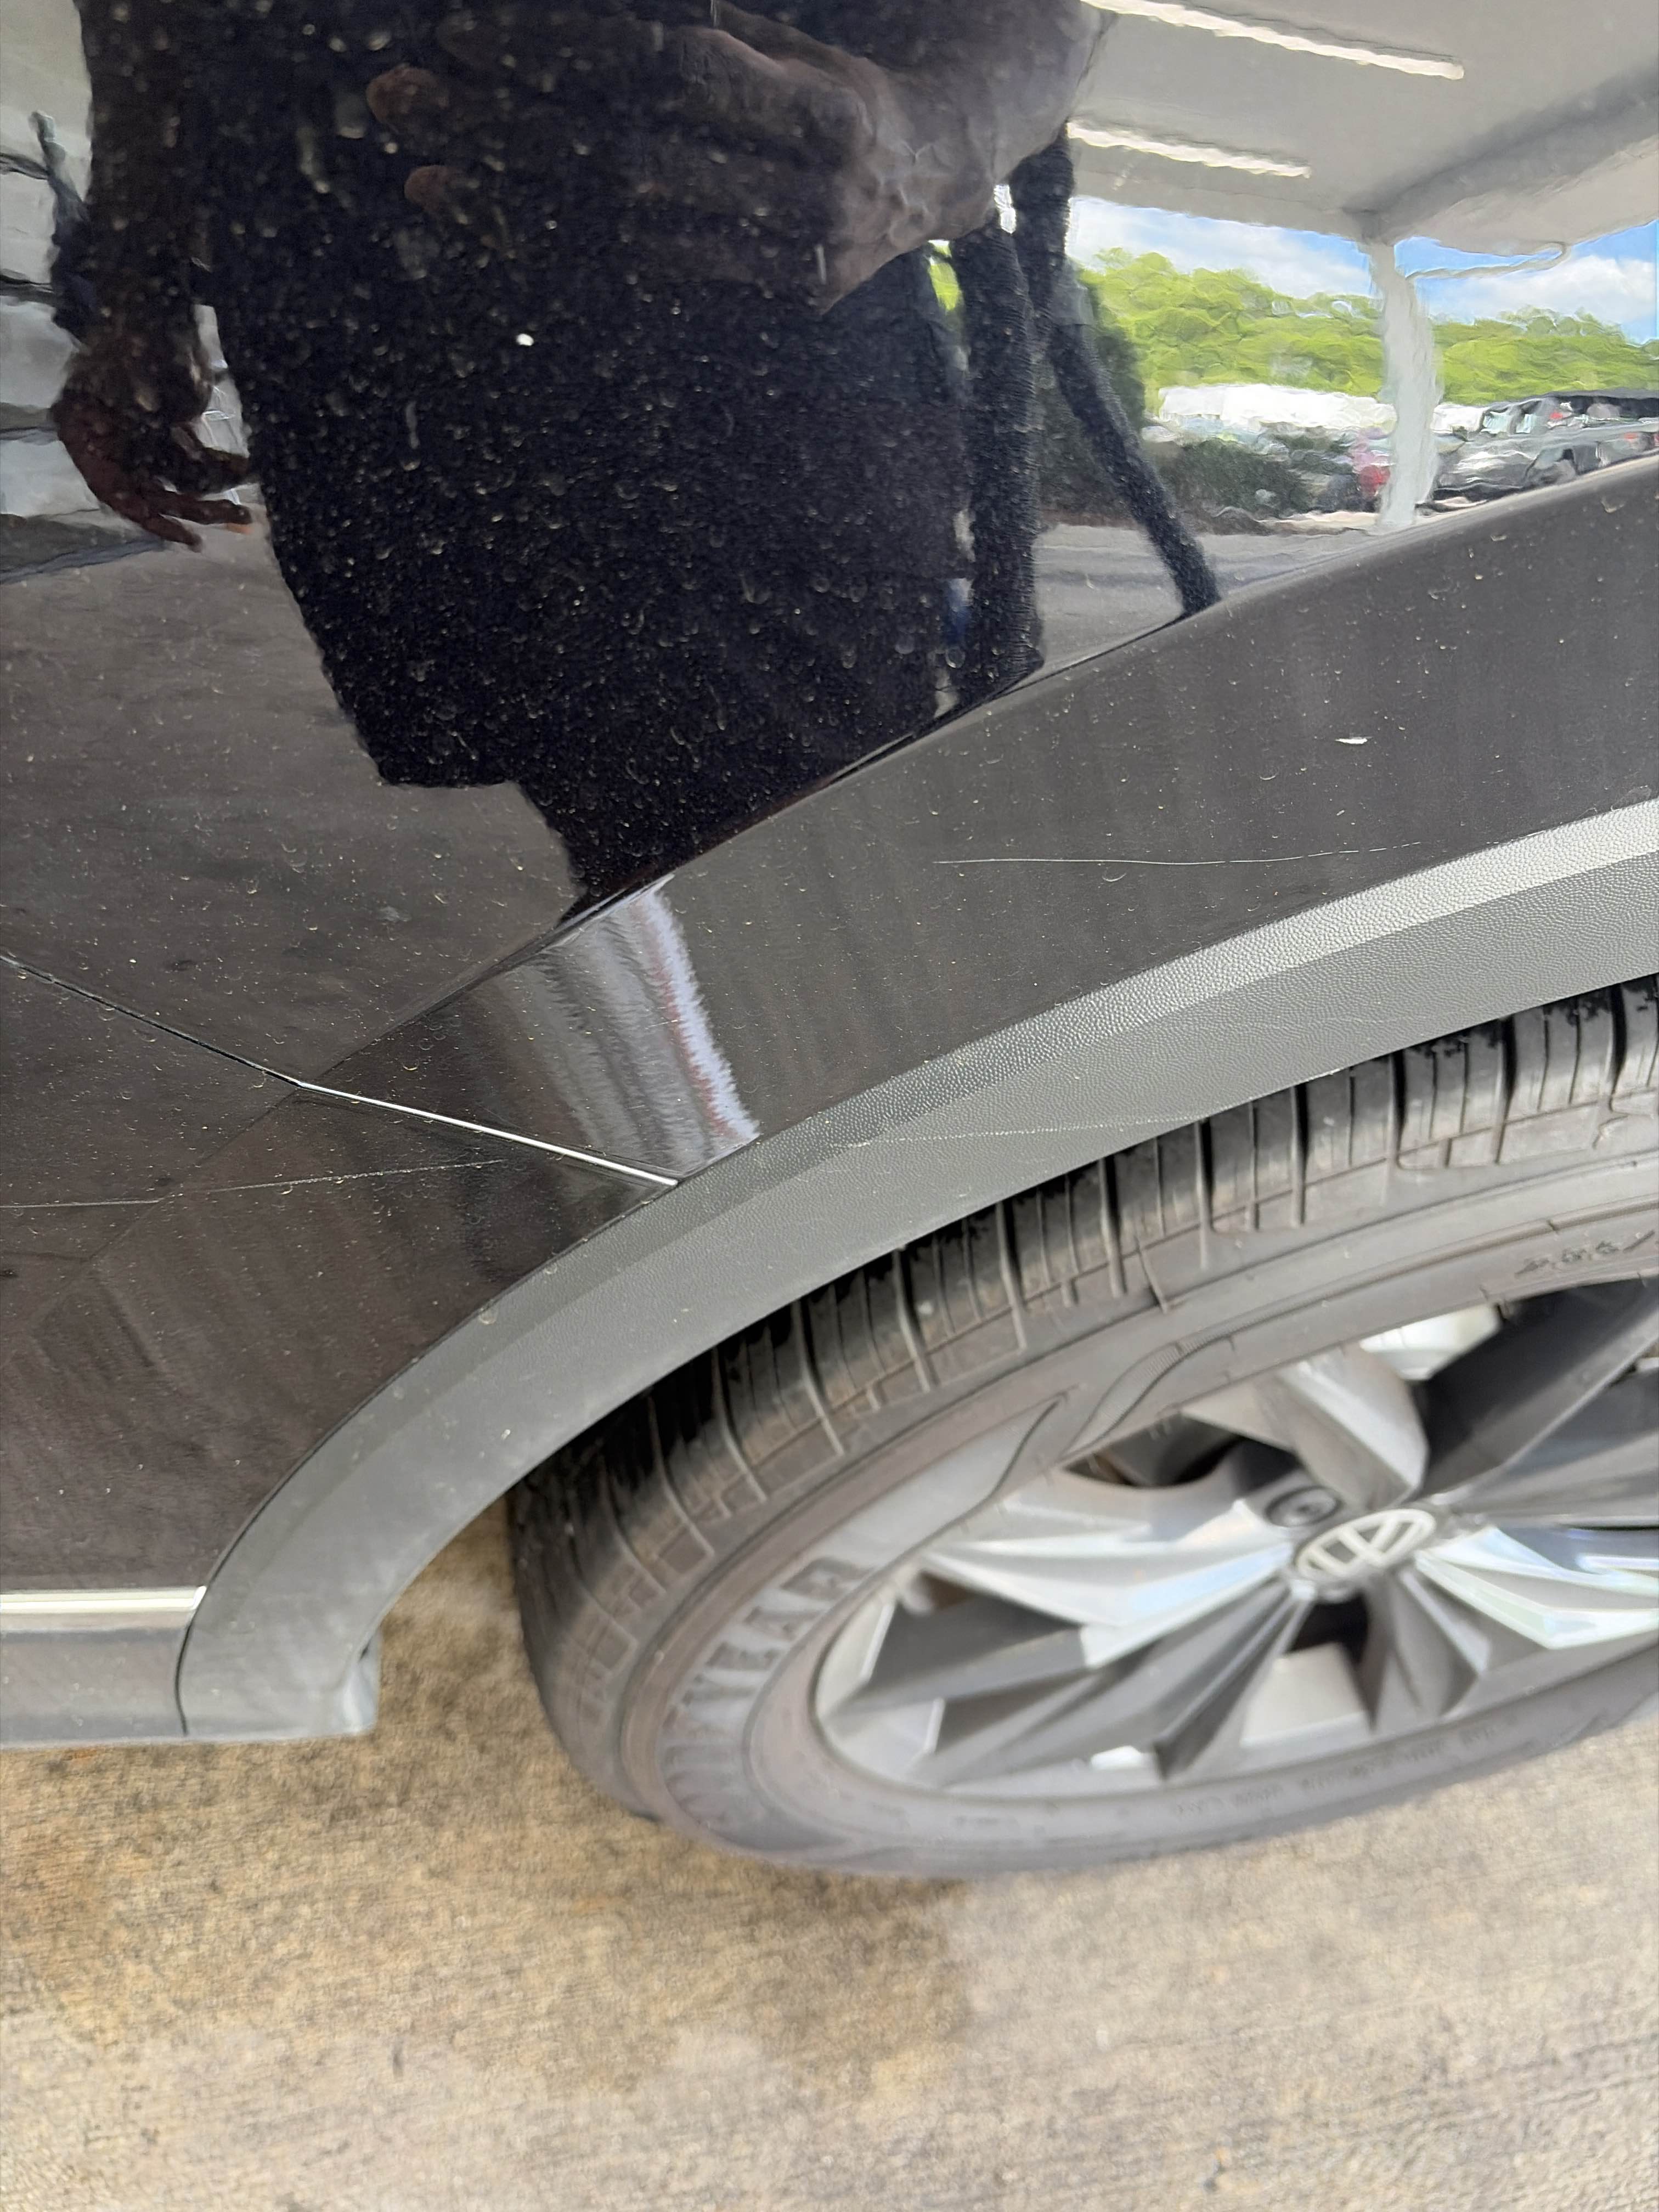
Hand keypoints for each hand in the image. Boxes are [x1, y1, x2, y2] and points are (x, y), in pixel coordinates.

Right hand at [53, 322, 250, 547]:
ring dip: (213, 491)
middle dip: (197, 509)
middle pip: (154, 493)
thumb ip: (139, 389)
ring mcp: (141, 441)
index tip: (186, 535)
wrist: (149, 308)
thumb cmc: (129, 333)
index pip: (117, 493)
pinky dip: (217, 467)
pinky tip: (243, 468)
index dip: (152, 518)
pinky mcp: (168, 433)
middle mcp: (113, 445)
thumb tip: (156, 408)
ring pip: (177, 481)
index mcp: (87, 436)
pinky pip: (192, 461)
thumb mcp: (129, 362)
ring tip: (246, 508)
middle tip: (236, 517)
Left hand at [366, 4, 981, 307]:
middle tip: (399, 101)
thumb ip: (699, 35)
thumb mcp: (779, 39)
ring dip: (512, 209)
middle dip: (502, 129)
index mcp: (818, 108)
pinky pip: (643, 292)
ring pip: (624, 239)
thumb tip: (562, 25)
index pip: (663, 70)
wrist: (930, 171)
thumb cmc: (830, 87)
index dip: (558, 51)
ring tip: (422, 176)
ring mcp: (791, 266)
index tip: (462, 37)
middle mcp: (810, 196)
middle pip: (625, 158)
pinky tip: (488, 235)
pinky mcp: (772, 312)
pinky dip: (559, 265)